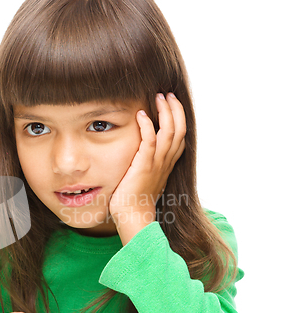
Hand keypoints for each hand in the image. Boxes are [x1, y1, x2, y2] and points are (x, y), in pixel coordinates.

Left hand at [109, 93, 185, 239]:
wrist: (133, 217)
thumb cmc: (134, 201)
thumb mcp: (145, 180)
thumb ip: (146, 166)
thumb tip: (139, 158)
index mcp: (167, 165)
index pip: (180, 137)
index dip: (178, 119)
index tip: (171, 104)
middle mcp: (166, 162)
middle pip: (180, 129)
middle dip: (175, 109)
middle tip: (167, 94)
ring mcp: (157, 164)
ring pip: (170, 131)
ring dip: (165, 112)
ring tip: (159, 97)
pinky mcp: (144, 166)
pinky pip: (150, 141)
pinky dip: (147, 125)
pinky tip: (141, 114)